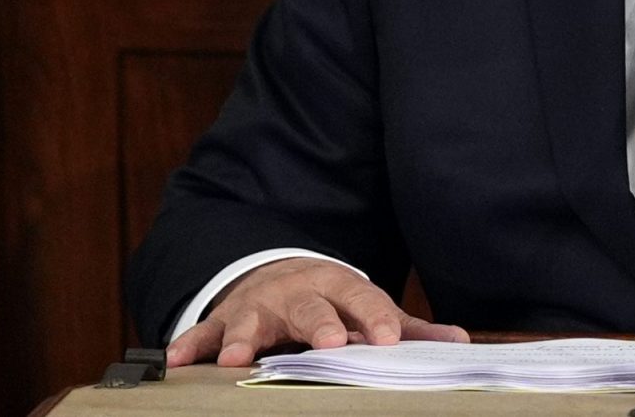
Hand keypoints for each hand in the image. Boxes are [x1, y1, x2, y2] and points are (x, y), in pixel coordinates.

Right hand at [167, 257, 470, 367]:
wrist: (277, 273)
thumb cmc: (330, 300)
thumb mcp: (366, 306)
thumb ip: (407, 327)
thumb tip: (459, 342)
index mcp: (339, 285)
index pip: (363, 299)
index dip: (377, 318)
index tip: (388, 339)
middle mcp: (298, 291)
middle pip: (309, 306)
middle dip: (317, 323)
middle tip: (327, 343)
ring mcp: (257, 304)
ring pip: (250, 319)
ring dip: (241, 337)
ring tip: (233, 360)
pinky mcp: (224, 318)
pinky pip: (202, 332)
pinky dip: (189, 345)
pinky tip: (175, 363)